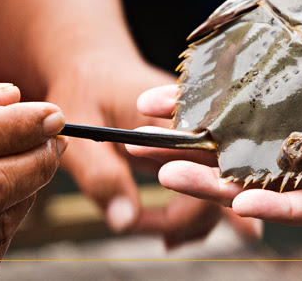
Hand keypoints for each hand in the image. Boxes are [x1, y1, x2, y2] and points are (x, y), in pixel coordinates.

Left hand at [48, 59, 260, 242]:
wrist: (91, 60)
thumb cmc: (82, 86)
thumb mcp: (81, 125)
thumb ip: (101, 174)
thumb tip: (125, 222)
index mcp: (180, 109)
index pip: (204, 167)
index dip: (193, 207)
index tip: (158, 232)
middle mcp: (202, 116)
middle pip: (221, 178)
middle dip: (195, 217)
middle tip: (166, 241)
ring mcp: (202, 127)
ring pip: (219, 180)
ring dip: (194, 214)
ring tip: (166, 239)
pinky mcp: (194, 139)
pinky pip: (205, 175)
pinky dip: (191, 203)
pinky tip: (168, 225)